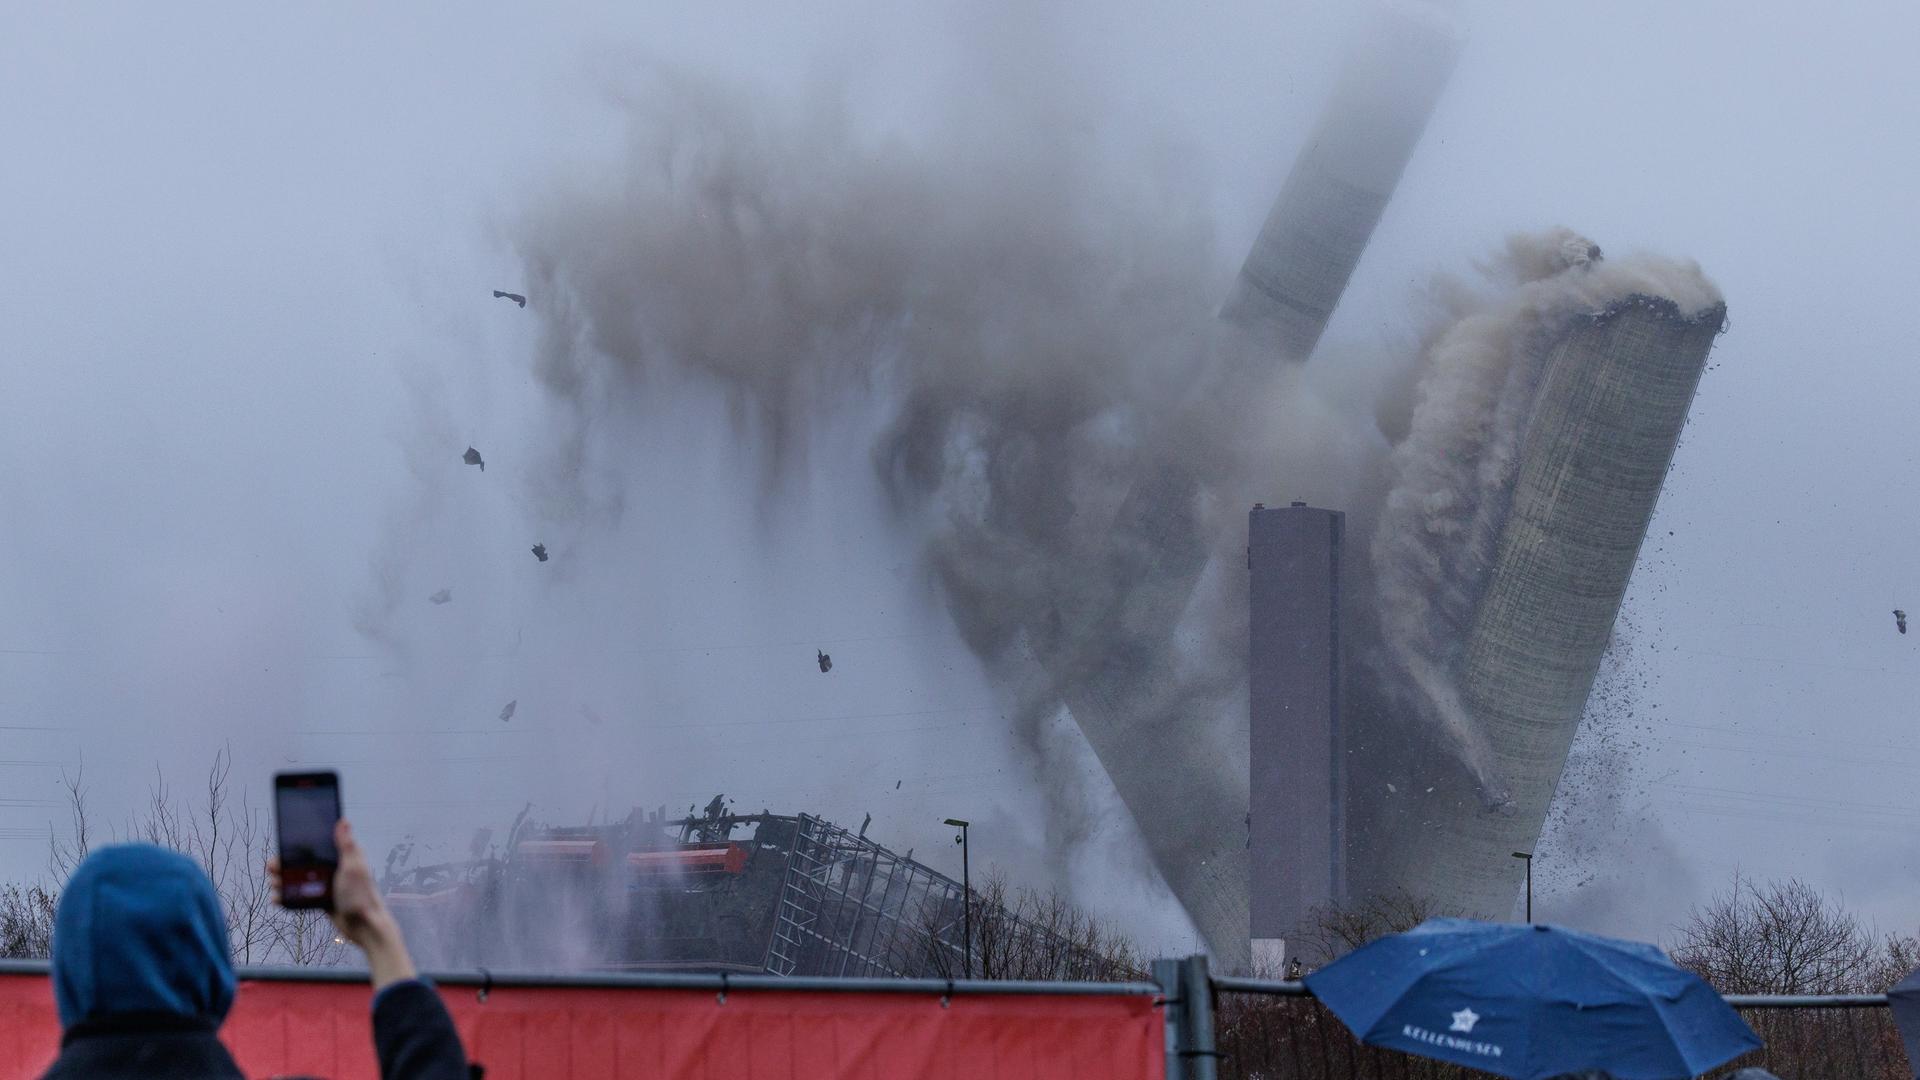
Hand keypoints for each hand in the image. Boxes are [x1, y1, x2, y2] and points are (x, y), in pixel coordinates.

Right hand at [268, 819, 416, 989]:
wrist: (364, 927)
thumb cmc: (362, 896)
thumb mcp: (353, 868)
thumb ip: (346, 845)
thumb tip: (343, 821)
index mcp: (345, 856)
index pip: (320, 844)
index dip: (302, 843)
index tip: (284, 843)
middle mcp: (336, 868)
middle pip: (306, 862)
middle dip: (288, 864)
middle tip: (271, 867)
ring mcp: (328, 884)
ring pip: (302, 878)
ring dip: (285, 880)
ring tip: (273, 883)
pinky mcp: (323, 899)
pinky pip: (302, 895)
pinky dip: (290, 895)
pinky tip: (277, 897)